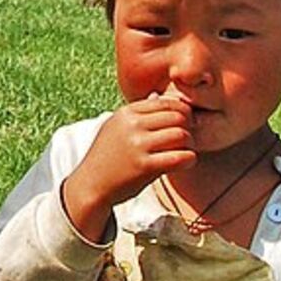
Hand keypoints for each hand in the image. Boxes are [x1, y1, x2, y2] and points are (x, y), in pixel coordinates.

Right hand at [61, 94, 194, 241]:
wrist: (90, 185)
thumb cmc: (108, 156)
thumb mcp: (116, 127)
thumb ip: (138, 113)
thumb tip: (158, 95)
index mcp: (126, 113)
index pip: (166, 102)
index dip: (182, 112)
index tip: (185, 124)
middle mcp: (131, 125)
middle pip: (177, 117)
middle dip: (189, 127)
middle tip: (188, 139)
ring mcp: (137, 145)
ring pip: (181, 135)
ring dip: (190, 144)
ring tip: (186, 151)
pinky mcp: (144, 166)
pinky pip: (179, 157)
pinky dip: (189, 159)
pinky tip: (187, 162)